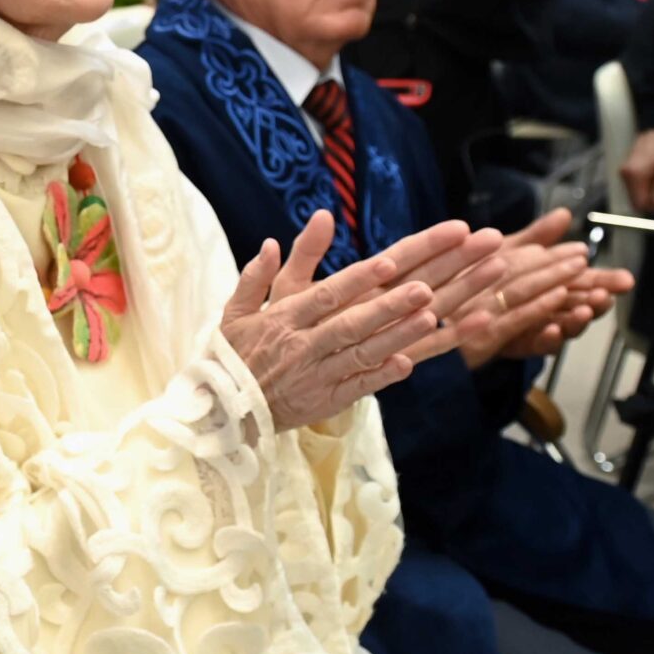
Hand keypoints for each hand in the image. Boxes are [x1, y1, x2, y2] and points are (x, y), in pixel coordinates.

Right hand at [220, 213, 503, 431]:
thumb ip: (255, 276)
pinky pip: (357, 388)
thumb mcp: (235, 313)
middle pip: (350, 323)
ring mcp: (315, 375)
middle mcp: (301, 345)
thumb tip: (270, 242)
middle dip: (388, 306)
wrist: (223, 411)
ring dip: (396, 336)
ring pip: (361, 354)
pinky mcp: (324, 402)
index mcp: (283, 320)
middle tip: (425, 289)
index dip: (358, 279)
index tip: (389, 262)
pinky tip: (408, 363)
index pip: (325, 295)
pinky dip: (381, 377)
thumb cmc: (233, 356)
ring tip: (429, 319)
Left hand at [442, 209, 632, 367]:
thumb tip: (565, 215)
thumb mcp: (507, 251)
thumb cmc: (478, 275)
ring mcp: (530, 328)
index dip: (605, 281)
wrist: (440, 300)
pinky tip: (550, 329)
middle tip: (606, 294)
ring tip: (585, 311)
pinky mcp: (511, 345)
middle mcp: (545, 308)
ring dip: (575, 320)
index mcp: (550, 285)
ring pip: (560, 327)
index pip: (584, 282)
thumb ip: (537, 237)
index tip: (624, 280)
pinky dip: (543, 338)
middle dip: (596, 301)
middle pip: (578, 306)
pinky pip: (530, 345)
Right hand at [621, 128, 653, 214]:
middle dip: (653, 200)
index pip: (640, 203)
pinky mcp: (625, 170)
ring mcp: (623, 171)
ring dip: (650, 193)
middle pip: (636, 201)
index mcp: (637, 172)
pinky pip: (634, 187)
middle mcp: (626, 173)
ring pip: (635, 195)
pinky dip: (646, 187)